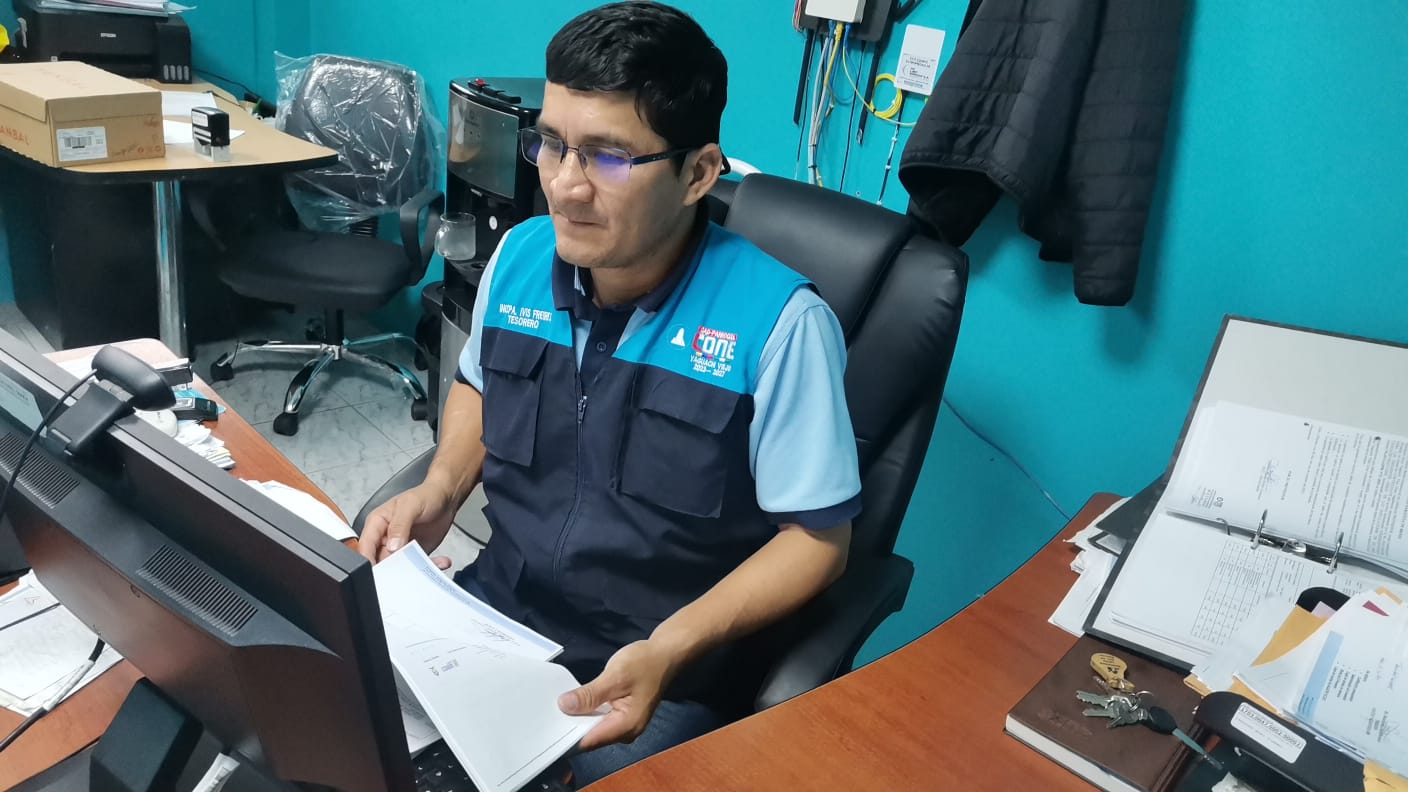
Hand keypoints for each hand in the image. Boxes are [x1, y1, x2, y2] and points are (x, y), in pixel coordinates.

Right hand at [358, 482, 456, 563]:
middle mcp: (385, 538)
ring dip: (412, 571)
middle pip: (379, 562)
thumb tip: (391, 545)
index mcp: (377, 523)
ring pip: (398, 568)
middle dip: (391, 571)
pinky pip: (417, 567)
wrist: (446, 498)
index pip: (365, 546)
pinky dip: (428, 567)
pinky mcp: (414, 554)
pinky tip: (440, 561)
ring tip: (427, 564)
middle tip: (407, 572)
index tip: (380, 572)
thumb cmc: (426, 495)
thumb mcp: (410, 505)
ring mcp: (399, 548)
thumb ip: (399, 525)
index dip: (368, 561)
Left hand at [557, 640, 674, 750]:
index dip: (567, 735)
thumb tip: (564, 707)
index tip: (547, 726)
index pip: (589, 741)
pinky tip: (574, 702)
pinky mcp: (621, 717)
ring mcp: (624, 726)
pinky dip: (587, 712)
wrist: (665, 655)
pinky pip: (599, 720)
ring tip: (556, 707)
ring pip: (593, 729)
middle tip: (546, 713)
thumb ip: (590, 694)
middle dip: (570, 726)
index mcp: (626, 726)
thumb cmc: (644, 664)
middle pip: (590, 737)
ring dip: (577, 718)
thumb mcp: (615, 676)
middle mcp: (625, 732)